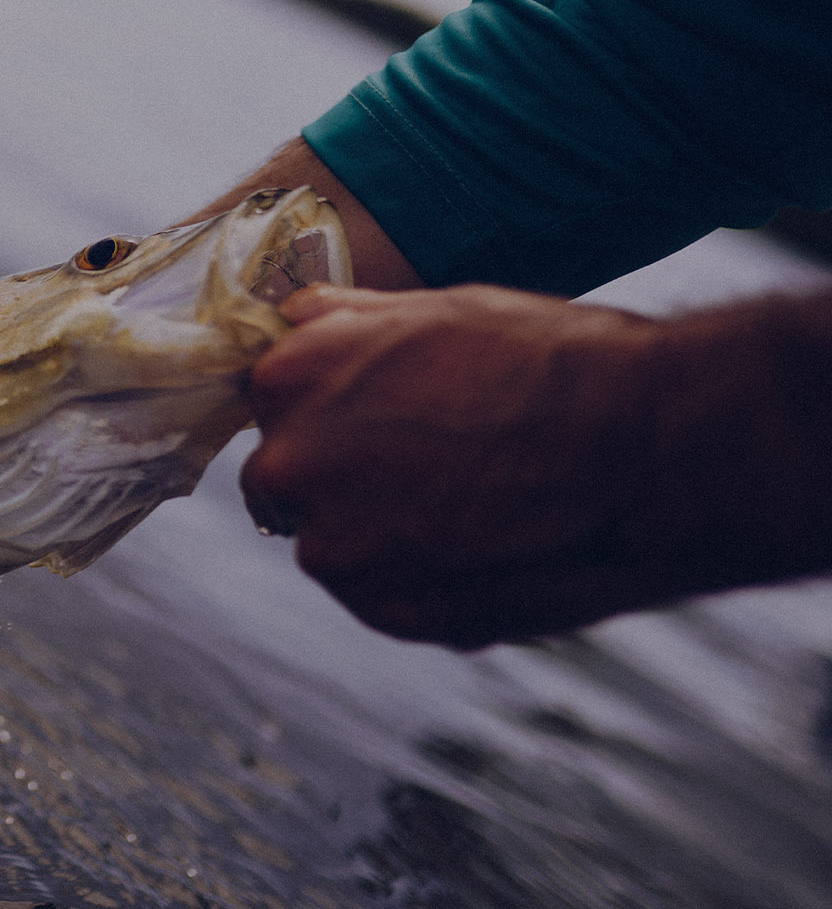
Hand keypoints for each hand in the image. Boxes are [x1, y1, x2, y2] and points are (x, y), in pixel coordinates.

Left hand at [241, 284, 675, 647]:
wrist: (645, 450)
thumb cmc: (551, 362)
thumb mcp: (437, 308)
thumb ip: (347, 323)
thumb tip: (296, 317)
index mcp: (288, 378)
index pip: (274, 403)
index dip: (332, 412)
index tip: (386, 418)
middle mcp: (289, 464)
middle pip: (288, 479)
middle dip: (343, 477)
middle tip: (435, 467)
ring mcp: (333, 547)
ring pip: (335, 543)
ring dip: (382, 533)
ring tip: (477, 507)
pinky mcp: (382, 611)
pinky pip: (382, 595)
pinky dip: (422, 581)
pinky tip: (490, 548)